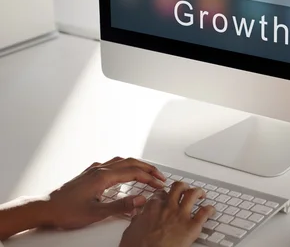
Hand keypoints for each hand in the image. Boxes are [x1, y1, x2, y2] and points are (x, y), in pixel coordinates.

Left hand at [46, 157, 165, 229]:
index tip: (160, 183)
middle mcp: (100, 170)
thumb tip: (140, 200)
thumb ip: (121, 206)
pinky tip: (122, 171)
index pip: (134, 173)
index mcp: (103, 177)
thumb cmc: (65, 211)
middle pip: (130, 163)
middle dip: (147, 169)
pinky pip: (111, 163)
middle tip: (159, 175)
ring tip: (146, 171)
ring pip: (121, 161)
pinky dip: (123, 165)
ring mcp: (93, 170)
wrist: (44, 207)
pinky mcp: (88, 174)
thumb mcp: (96, 213)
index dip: (149, 178)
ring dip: (136, 165)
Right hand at [119, 182, 214, 246]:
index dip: (164, 194)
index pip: (160, 194)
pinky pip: (204, 213)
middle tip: (186, 190)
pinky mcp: (192, 226)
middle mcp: (168, 207)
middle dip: (183, 187)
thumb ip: (137, 220)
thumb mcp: (131, 230)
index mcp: (152, 207)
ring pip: (193, 194)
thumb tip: (138, 217)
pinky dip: (210, 209)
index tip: (166, 196)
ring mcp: (181, 215)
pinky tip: (211, 210)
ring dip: (198, 192)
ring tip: (201, 195)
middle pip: (178, 188)